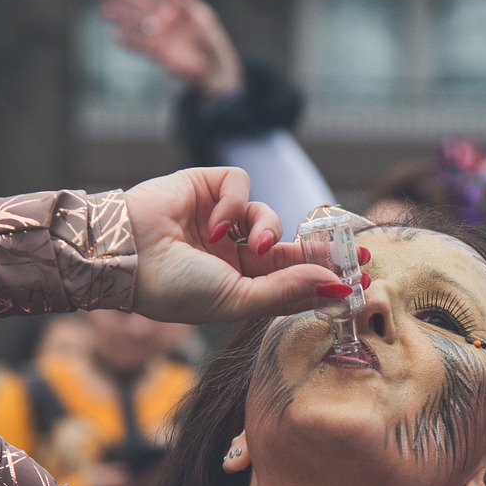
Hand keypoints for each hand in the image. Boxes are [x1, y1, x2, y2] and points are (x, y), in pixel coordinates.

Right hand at [97, 0, 242, 98]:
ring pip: (136, 23)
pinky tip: (116, 36)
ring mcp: (160, 35)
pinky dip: (129, 41)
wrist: (215, 71)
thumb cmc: (213, 42)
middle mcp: (165, 18)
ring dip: (120, 17)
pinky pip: (139, 45)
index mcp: (178, 6)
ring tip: (105, 12)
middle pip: (140, 3)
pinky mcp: (157, 52)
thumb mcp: (204, 20)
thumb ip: (187, 4)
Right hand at [124, 167, 337, 323]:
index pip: (292, 277)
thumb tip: (336, 286)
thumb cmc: (174, 288)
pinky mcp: (207, 185)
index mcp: (240, 283)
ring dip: (269, 229)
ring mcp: (221, 218)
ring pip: (269, 215)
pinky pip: (242, 185)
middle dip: (322, 250)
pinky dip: (235, 204)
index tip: (360, 278)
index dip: (324, 276)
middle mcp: (233, 252)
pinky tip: (216, 224)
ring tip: (254, 246)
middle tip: (354, 254)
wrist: (124, 257)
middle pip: (291, 246)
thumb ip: (287, 292)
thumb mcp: (238, 300)